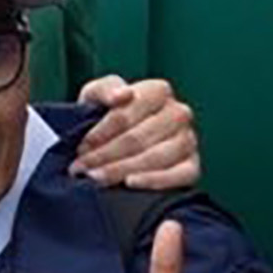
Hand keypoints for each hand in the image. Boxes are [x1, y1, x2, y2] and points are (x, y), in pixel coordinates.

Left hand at [72, 76, 200, 188]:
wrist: (113, 146)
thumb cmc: (104, 117)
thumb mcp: (95, 97)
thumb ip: (104, 89)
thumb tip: (123, 95)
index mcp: (158, 91)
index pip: (126, 115)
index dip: (100, 134)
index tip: (80, 148)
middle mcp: (178, 113)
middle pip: (138, 138)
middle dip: (105, 155)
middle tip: (82, 168)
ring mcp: (188, 140)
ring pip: (156, 157)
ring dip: (122, 169)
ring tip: (96, 178)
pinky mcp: (192, 166)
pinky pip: (179, 175)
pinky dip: (154, 180)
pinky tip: (130, 183)